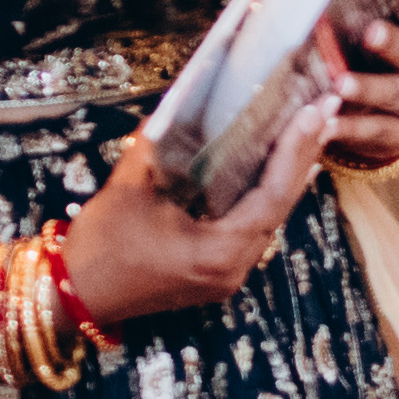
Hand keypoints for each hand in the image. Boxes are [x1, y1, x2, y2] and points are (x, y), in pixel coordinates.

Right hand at [62, 85, 334, 327]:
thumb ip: (157, 144)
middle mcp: (233, 269)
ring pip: (272, 219)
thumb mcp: (128, 188)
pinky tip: (283, 169)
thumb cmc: (98, 246)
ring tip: (313, 131)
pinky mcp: (216, 274)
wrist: (71, 296)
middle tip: (327, 110)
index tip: (315, 111)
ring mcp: (227, 276)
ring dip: (291, 175)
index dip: (296, 150)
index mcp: (218, 252)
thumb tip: (180, 101)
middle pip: (281, 207)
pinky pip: (254, 230)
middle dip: (304, 155)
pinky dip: (269, 197)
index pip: (273, 195)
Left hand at [319, 0, 398, 173]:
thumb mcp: (395, 35)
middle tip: (371, 32)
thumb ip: (375, 16)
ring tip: (340, 84)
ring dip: (368, 87)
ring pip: (398, 93)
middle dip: (394, 43)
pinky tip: (330, 123)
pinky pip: (382, 130)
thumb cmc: (391, 60)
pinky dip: (354, 127)